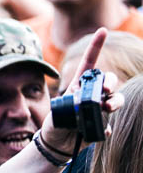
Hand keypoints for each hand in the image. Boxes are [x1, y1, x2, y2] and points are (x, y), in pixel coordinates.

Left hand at [40, 28, 123, 152]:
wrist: (56, 142)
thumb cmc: (56, 123)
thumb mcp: (58, 112)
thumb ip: (69, 106)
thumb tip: (84, 107)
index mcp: (79, 86)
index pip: (89, 63)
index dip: (96, 46)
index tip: (102, 30)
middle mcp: (92, 95)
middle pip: (109, 81)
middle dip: (111, 83)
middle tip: (104, 91)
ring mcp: (99, 109)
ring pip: (116, 100)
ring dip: (115, 103)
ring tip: (106, 109)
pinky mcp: (102, 125)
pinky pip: (109, 124)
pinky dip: (105, 128)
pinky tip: (99, 132)